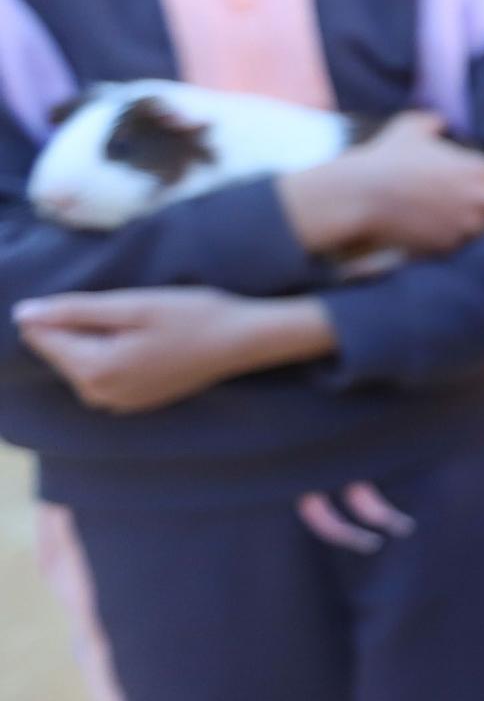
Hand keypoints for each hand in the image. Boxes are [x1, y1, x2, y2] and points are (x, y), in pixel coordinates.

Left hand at [13, 289, 334, 413]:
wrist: (243, 342)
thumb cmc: (193, 316)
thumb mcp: (134, 305)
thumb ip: (76, 310)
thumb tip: (22, 313)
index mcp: (95, 370)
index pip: (44, 338)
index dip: (57, 310)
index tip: (96, 298)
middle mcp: (99, 395)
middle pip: (61, 353)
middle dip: (76, 326)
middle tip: (124, 306)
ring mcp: (117, 402)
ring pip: (80, 363)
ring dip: (94, 338)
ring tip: (134, 320)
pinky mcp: (134, 401)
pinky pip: (101, 374)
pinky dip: (109, 353)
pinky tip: (140, 338)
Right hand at [280, 112, 483, 256]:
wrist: (361, 196)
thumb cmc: (386, 158)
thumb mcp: (409, 128)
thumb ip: (432, 121)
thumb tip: (440, 121)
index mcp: (477, 169)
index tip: (477, 180)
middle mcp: (478, 199)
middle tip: (475, 205)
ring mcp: (465, 225)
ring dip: (475, 226)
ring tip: (456, 221)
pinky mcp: (447, 246)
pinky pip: (461, 247)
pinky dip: (453, 242)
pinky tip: (437, 233)